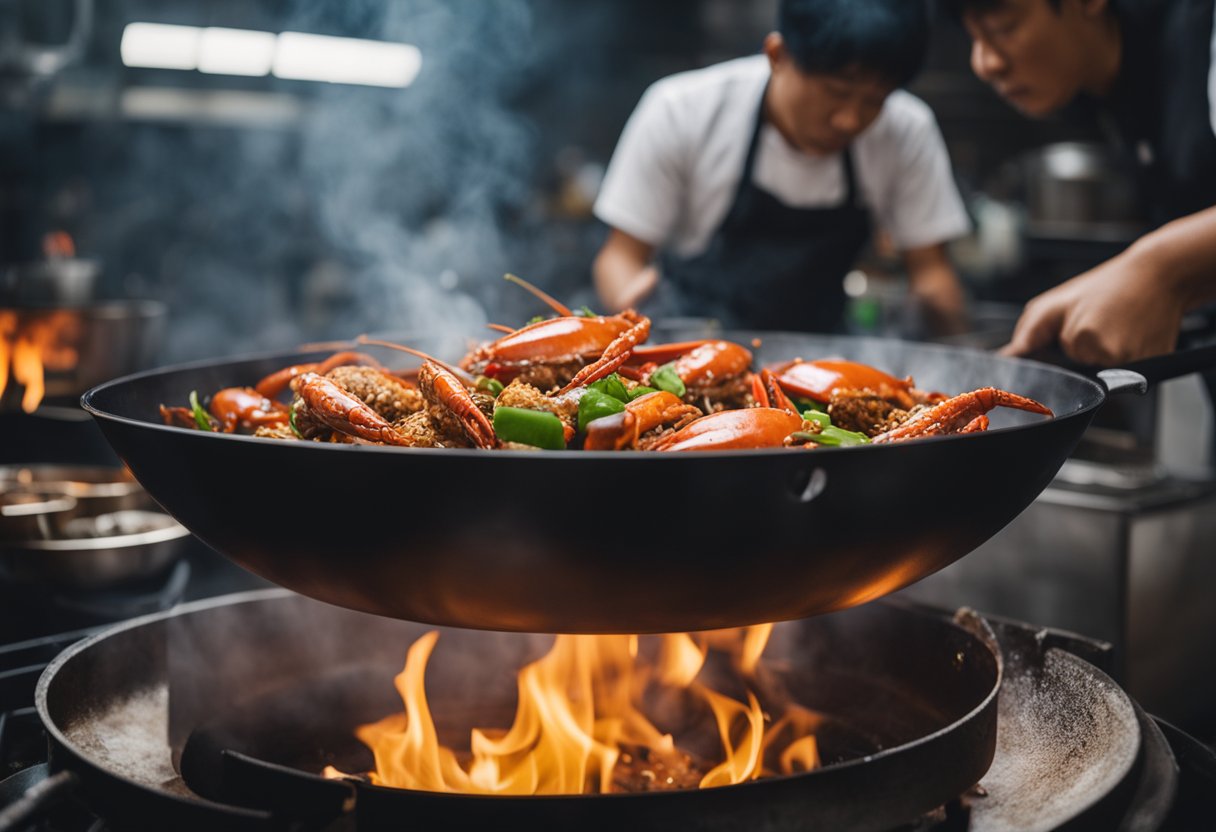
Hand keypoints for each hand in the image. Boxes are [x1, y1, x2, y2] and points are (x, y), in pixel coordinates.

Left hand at [999, 247, 1184, 365]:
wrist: (1160, 274)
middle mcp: (1109, 356)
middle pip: (1084, 369)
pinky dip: (1130, 355)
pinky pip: (1131, 371)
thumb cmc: (1108, 287)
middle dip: (1086, 349)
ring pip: (1106, 370)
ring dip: (1108, 353)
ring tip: (1119, 324)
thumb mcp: (1057, 304)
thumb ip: (1029, 334)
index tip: (1080, 326)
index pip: (1063, 363)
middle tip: (1103, 319)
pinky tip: (1134, 333)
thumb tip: (1008, 359)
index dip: (1068, 344)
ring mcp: (1136, 362)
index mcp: (1082, 340)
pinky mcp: (1156, 364)